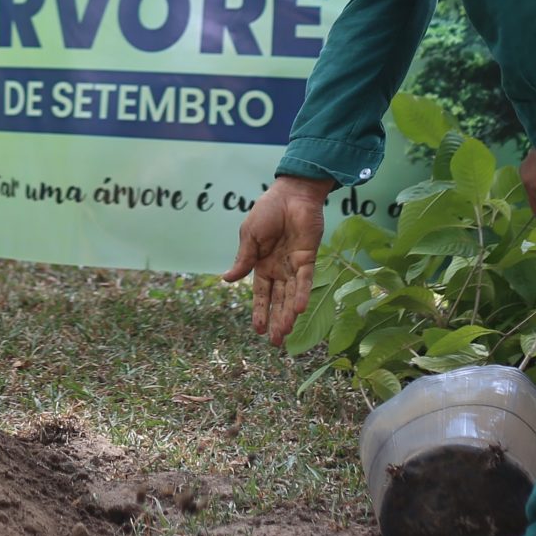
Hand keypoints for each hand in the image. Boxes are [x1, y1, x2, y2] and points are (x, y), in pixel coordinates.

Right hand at [222, 174, 332, 346]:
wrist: (291, 193)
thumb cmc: (267, 211)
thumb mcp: (249, 236)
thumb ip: (243, 259)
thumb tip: (226, 280)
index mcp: (262, 264)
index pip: (261, 294)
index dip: (260, 311)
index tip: (258, 330)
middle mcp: (279, 269)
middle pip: (277, 300)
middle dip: (275, 320)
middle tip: (275, 343)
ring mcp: (294, 265)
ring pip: (290, 295)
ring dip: (287, 313)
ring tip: (284, 333)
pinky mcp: (308, 258)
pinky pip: (304, 280)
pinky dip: (301, 294)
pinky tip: (298, 309)